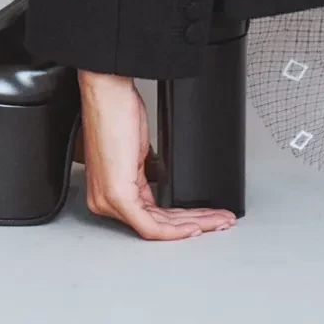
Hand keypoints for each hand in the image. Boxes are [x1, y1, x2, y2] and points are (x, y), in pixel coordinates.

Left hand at [76, 69, 237, 240]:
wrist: (107, 93)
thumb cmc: (115, 112)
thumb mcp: (134, 154)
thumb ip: (143, 178)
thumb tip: (160, 190)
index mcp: (107, 193)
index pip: (150, 217)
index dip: (181, 222)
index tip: (203, 218)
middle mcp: (104, 202)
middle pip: (158, 224)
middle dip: (195, 223)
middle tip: (219, 220)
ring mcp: (109, 201)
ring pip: (159, 227)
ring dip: (195, 223)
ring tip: (218, 220)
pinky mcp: (118, 197)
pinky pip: (151, 226)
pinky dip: (177, 230)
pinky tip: (196, 225)